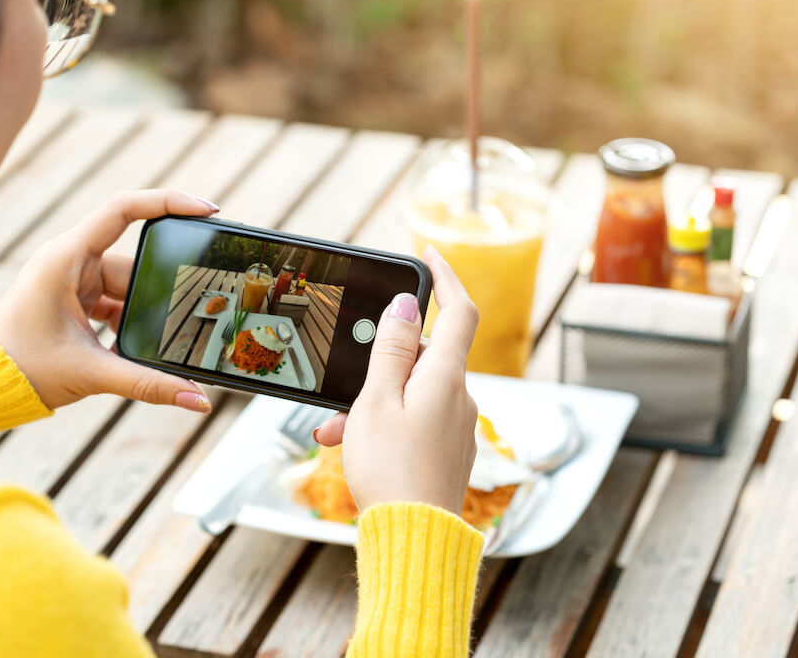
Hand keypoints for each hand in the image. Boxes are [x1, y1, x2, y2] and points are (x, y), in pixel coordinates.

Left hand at [0, 188, 219, 411]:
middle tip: (196, 305)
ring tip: (170, 337)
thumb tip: (198, 401)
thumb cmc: (19, 369)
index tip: (206, 210)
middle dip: (162, 289)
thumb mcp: (90, 373)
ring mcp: (72, 280)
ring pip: (129, 287)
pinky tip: (146, 347)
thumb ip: (149, 384)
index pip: (123, 210)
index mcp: (65, 258)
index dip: (167, 202)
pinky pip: (117, 302)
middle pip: (135, 262)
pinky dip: (133, 322)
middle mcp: (70, 261)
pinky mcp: (75, 300)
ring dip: (146, 313)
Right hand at [315, 247, 478, 514]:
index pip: (459, 310)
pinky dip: (383, 425)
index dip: (446, 278)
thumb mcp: (377, 400)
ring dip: (372, 402)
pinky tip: (350, 446)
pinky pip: (414, 421)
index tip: (428, 257)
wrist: (414, 541)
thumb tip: (407, 306)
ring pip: (411, 393)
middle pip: (424, 355)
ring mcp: (456, 426)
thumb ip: (390, 349)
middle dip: (380, 361)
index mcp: (446, 377)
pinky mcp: (446, 452)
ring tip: (337, 430)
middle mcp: (460, 398)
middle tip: (345, 382)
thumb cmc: (391, 471)